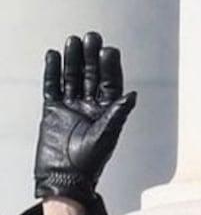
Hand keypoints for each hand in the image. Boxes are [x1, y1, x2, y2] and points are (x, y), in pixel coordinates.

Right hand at [36, 31, 136, 202]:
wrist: (64, 177)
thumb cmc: (89, 162)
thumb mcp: (107, 135)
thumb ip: (118, 114)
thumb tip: (133, 95)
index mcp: (107, 114)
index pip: (110, 84)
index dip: (110, 67)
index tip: (109, 50)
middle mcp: (90, 108)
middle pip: (90, 76)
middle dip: (91, 57)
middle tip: (92, 37)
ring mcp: (70, 108)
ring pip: (72, 77)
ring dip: (73, 59)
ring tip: (74, 40)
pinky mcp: (53, 110)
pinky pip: (52, 86)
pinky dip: (52, 71)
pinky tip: (54, 55)